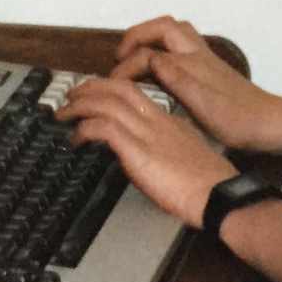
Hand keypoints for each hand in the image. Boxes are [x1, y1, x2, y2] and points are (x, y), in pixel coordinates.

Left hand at [57, 77, 236, 229]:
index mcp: (169, 121)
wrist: (217, 195)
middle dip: (90, 87)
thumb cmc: (207, 185)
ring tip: (64, 113)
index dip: (110, 90)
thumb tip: (143, 156)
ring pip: (108, 102)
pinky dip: (86, 127)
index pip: (134, 94)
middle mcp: (157, 120)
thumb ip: (163, 150)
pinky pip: (105, 127)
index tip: (95, 95)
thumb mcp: (184, 158)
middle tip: (71, 94)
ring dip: (81, 104)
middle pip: (118, 88)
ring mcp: (148, 133)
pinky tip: (78, 136)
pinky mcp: (139, 150)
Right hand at [108, 16, 281, 151]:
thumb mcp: (203, 104)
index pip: (149, 52)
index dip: (127, 65)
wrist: (270, 126)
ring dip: (152, 39)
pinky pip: (182, 47)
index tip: (114, 83)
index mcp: (193, 63)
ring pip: (175, 34)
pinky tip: (160, 74)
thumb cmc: (238, 121)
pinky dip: (164, 50)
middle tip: (121, 56)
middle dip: (138, 35)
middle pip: (165, 26)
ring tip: (136, 59)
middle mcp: (199, 55)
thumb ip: (177, 79)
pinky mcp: (211, 72)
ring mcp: (206, 61)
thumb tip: (151, 58)